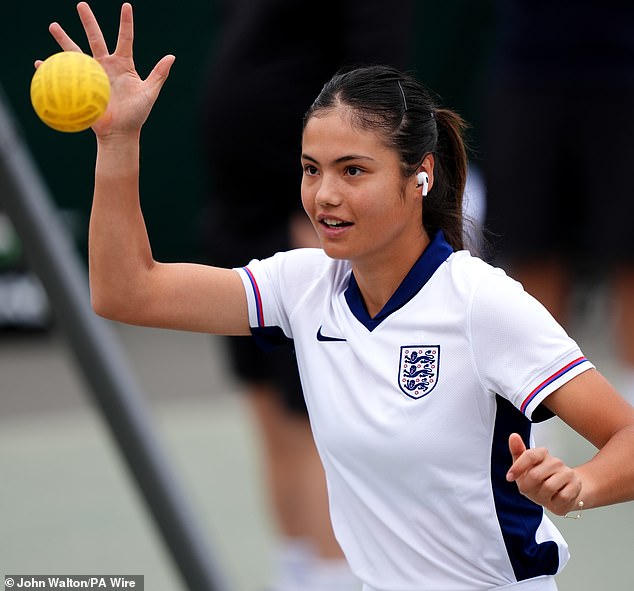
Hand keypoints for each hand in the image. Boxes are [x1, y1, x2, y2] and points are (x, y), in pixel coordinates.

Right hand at [36, 2, 174, 136]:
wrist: (120, 133)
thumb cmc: (137, 115)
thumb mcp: (149, 93)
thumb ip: (159, 75)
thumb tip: (171, 56)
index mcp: (124, 64)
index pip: (125, 39)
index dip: (126, 23)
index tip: (126, 5)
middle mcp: (106, 65)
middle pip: (95, 39)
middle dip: (89, 21)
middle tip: (81, 5)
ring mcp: (92, 75)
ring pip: (76, 52)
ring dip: (64, 40)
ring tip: (53, 26)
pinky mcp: (82, 87)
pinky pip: (64, 76)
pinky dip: (51, 70)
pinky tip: (40, 63)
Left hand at [506, 433, 581, 515]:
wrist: (562, 494)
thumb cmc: (540, 480)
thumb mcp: (524, 468)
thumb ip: (517, 452)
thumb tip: (513, 436)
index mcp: (541, 454)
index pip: (529, 456)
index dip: (518, 467)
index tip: (509, 477)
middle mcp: (555, 461)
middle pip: (535, 475)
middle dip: (528, 487)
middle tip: (529, 490)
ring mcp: (567, 472)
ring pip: (548, 487)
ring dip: (542, 496)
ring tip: (543, 494)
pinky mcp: (576, 485)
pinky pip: (561, 497)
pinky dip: (554, 502)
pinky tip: (554, 498)